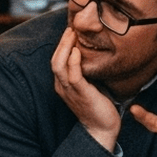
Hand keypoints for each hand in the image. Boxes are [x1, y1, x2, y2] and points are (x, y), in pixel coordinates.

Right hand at [51, 28, 119, 150]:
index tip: (71, 31)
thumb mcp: (89, 84)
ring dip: (65, 47)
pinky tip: (77, 51)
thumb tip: (93, 53)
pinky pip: (73, 75)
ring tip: (73, 33)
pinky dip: (73, 62)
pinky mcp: (80, 94)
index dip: (62, 45)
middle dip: (61, 42)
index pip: (57, 60)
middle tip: (71, 27)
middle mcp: (62, 87)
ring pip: (59, 65)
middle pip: (55, 60)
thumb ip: (86, 71)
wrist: (101, 129)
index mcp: (63, 84)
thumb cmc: (98, 106)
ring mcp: (69, 91)